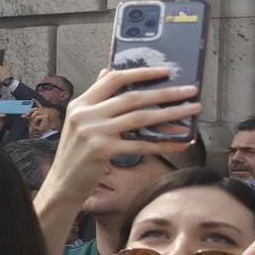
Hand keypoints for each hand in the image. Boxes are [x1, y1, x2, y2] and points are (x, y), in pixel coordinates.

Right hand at [47, 66, 199, 196]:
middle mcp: (85, 114)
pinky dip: (163, 144)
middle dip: (165, 93)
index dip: (141, 73)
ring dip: (171, 113)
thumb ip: (96, 99)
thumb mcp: (79, 121)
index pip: (113, 79)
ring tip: (191, 110)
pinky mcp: (103, 150)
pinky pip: (141, 144)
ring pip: (140, 118)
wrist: (62, 183)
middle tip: (189, 90)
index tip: (165, 71)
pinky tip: (180, 143)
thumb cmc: (75, 154)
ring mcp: (93, 132)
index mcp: (80, 104)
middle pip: (132, 97)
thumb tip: (107, 72)